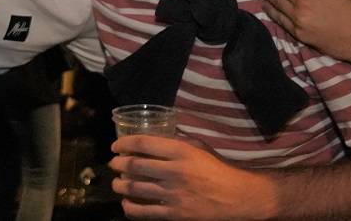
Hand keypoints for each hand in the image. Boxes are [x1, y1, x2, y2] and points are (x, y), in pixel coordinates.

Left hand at [110, 136, 277, 219]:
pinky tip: (127, 205)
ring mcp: (173, 194)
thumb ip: (178, 142)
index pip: (144, 143)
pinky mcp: (174, 214)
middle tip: (113, 164)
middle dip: (118, 164)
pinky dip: (131, 208)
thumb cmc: (218, 169)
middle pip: (135, 166)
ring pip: (136, 188)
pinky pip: (145, 212)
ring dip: (120, 186)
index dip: (125, 143)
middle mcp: (174, 171)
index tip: (116, 145)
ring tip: (117, 184)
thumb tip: (155, 138)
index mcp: (181, 151)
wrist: (237, 197)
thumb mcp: (200, 148)